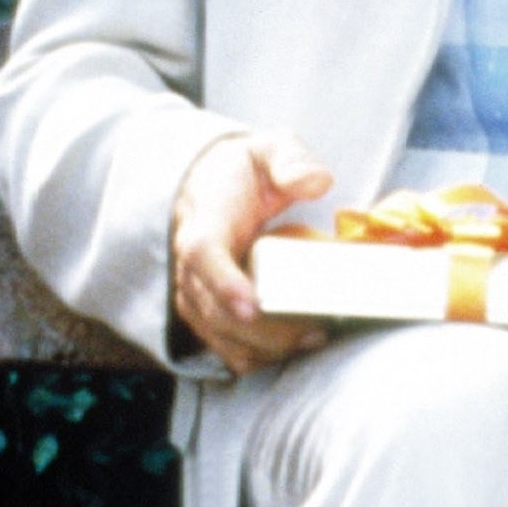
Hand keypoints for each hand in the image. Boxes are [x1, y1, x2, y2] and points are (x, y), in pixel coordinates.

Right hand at [170, 130, 333, 375]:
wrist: (209, 185)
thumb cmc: (243, 172)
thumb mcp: (269, 150)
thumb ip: (291, 161)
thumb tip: (316, 182)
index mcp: (205, 220)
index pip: (202, 253)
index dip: (223, 282)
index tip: (252, 306)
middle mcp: (191, 263)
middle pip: (214, 308)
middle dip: (263, 330)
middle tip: (312, 330)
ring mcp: (195, 291)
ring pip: (218, 334)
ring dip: (263, 348)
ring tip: (312, 338)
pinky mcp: (206, 311)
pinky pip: (223, 345)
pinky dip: (256, 356)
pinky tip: (292, 348)